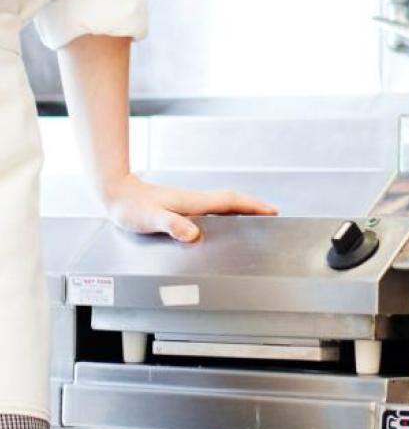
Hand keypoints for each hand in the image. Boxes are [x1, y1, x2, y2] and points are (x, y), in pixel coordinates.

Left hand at [104, 173, 277, 241]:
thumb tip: (194, 234)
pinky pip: (212, 208)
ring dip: (241, 208)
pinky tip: (223, 220)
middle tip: (271, 214)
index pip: (230, 202)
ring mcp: (189, 202)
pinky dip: (225, 212)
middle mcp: (195, 200)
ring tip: (255, 217)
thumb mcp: (152, 219)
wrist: (118, 194)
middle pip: (231, 201)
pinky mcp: (181, 206)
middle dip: (253, 206)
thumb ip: (173, 225)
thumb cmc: (132, 207)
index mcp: (193, 202)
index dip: (252, 206)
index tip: (271, 210)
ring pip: (222, 203)